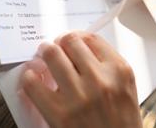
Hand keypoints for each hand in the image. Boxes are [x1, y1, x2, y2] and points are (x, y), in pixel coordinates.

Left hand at [21, 31, 141, 127]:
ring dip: (43, 54)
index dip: (75, 36)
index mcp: (119, 71)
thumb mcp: (125, 89)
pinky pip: (33, 83)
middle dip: (58, 42)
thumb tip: (74, 49)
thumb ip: (106, 66)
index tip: (68, 41)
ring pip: (50, 54)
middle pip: (69, 41)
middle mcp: (100, 79)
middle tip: (52, 48)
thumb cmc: (120, 123)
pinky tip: (33, 79)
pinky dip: (30, 77)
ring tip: (40, 58)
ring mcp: (78, 96)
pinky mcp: (59, 114)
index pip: (90, 38)